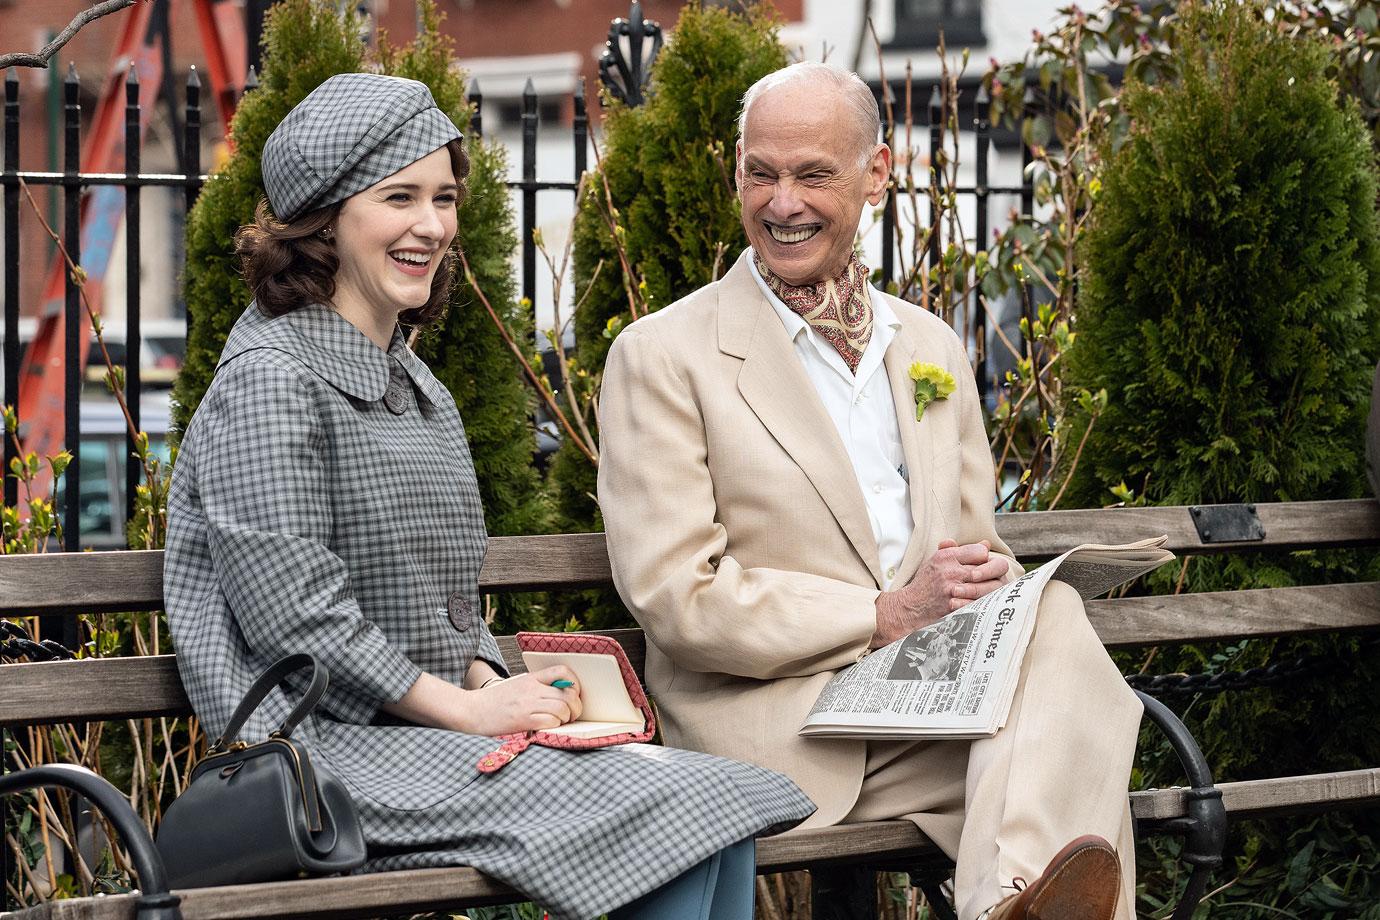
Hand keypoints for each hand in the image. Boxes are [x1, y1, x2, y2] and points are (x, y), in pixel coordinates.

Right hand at [461, 665, 582, 735]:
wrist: (471, 711)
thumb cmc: (494, 702)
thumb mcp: (517, 686)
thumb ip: (536, 688)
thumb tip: (559, 694)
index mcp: (531, 678)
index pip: (562, 671)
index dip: (574, 683)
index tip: (573, 694)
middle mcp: (532, 688)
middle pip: (568, 693)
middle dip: (576, 706)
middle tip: (572, 714)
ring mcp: (527, 704)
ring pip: (562, 708)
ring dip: (566, 718)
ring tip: (560, 722)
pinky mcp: (523, 720)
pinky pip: (550, 721)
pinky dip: (554, 726)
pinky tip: (548, 727)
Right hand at [871, 539, 1008, 646]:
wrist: (911, 607)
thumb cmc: (926, 583)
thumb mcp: (938, 560)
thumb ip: (960, 551)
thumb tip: (985, 544)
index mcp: (946, 556)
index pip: (981, 551)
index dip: (985, 558)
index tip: (983, 564)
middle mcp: (950, 571)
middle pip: (987, 568)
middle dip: (992, 575)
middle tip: (991, 579)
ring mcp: (953, 589)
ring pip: (987, 586)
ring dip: (991, 590)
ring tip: (990, 591)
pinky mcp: (955, 606)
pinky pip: (980, 602)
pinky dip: (984, 602)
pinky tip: (984, 602)